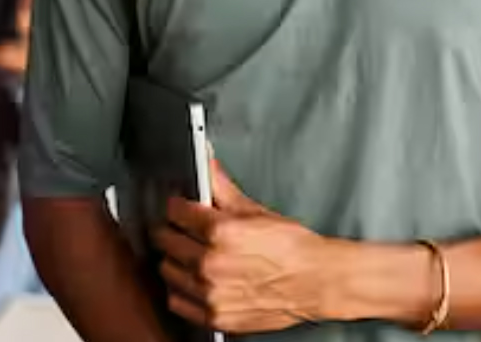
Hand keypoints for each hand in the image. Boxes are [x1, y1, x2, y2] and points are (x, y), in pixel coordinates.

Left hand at [151, 158, 334, 333]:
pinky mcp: (214, 316)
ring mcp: (211, 293)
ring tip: (188, 251)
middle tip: (182, 226)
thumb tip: (207, 163)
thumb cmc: (291, 247)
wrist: (315, 281)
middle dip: (172, 228)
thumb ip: (222, 187)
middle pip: (166, 239)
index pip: (175, 211)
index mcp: (220, 231)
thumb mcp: (254, 209)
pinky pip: (177, 300)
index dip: (176, 204)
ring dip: (174, 258)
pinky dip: (179, 288)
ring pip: (167, 269)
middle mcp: (211, 263)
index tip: (179, 205)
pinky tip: (191, 278)